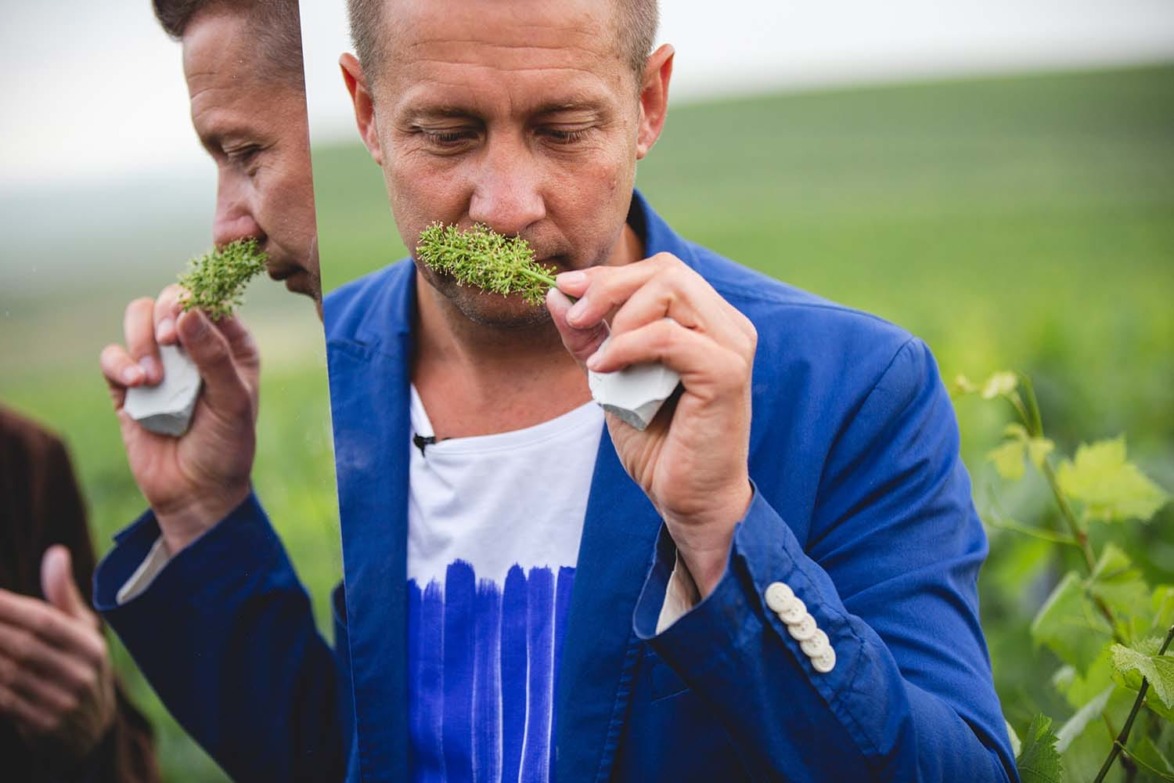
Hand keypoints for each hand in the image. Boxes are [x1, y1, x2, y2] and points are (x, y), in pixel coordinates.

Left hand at [0, 547, 115, 767]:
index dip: (9, 607)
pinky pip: (3, 700)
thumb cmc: (80, 666)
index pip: (44, 621)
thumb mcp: (83, 632)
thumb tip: (55, 552)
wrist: (93, 732)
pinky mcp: (42, 726)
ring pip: (6, 673)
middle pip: (22, 645)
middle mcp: (80, 674)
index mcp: (91, 646)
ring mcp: (62, 703)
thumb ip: (63, 594)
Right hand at [100, 285, 258, 551]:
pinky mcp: (128, 386)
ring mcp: (160, 363)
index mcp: (230, 345)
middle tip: (169, 340)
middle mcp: (194, 347)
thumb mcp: (233, 401)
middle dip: (165, 312)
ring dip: (141, 339)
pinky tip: (137, 386)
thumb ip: (214, 356)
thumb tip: (188, 312)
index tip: (186, 321)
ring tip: (153, 378)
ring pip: (137, 318)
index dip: (196, 299)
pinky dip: (119, 364)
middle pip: (170, 299)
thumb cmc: (227, 447)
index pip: (211, 299)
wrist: (196, 493)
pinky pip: (112, 356)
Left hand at [548, 254, 756, 595]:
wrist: (688, 500)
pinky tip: (605, 369)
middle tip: (576, 317)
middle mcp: (728, 326)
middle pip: (667, 271)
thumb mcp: (612, 379)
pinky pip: (668, 336)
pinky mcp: (725, 373)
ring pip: (671, 291)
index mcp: (709, 322)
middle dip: (610, 286)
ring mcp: (732, 346)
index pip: (662, 271)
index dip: (611, 274)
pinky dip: (628, 346)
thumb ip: (590, 338)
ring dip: (621, 316)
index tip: (567, 289)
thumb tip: (555, 295)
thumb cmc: (659, 443)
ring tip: (598, 355)